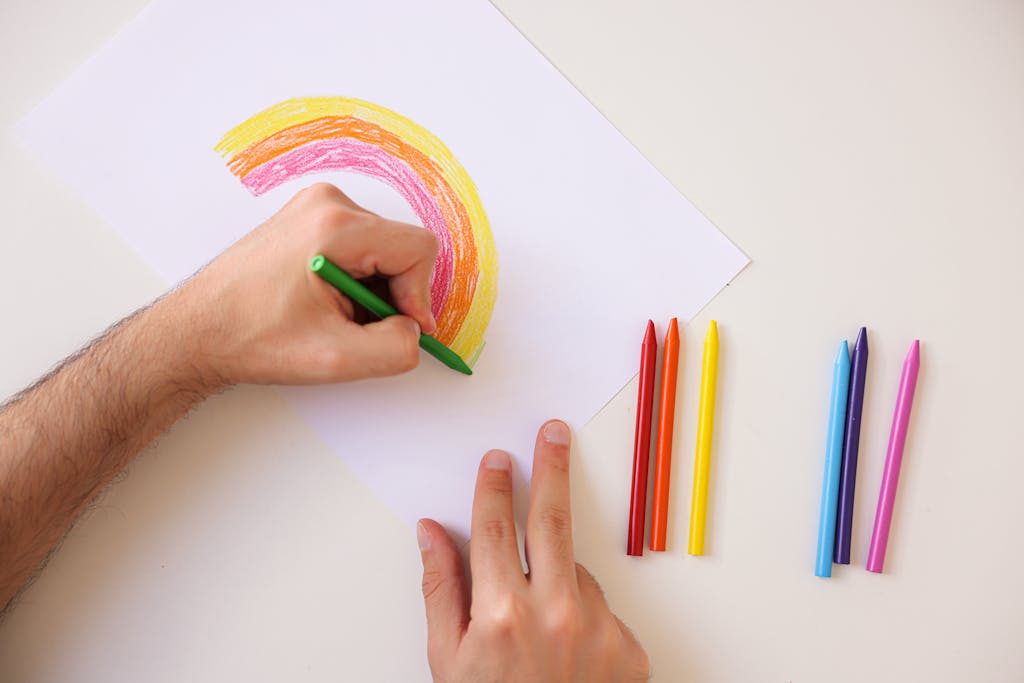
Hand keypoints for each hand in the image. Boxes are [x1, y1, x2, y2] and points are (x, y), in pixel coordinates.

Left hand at [174, 182, 438, 384]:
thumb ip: (397, 347)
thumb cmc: (251, 338)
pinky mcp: (308, 221)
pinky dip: (355, 282)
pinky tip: (325, 305)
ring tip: (334, 318)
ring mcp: (315, 208)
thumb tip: (416, 331)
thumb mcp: (336, 358)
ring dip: (372, 292)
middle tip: (355, 329)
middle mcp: (327, 203)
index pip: (418, 249)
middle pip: (400, 248)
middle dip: (391, 295)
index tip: (397, 327)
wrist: (197, 332)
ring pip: (382, 250)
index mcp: (336, 225)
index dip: (418, 295)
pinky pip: (360, 249)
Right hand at [417, 421, 649, 681]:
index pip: (495, 525)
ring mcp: (599, 628)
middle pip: (553, 517)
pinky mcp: (629, 646)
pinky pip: (602, 608)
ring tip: (541, 626)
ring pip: (577, 571)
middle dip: (551, 467)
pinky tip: (567, 651)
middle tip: (554, 434)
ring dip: (559, 577)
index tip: (497, 460)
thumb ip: (441, 588)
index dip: (493, 487)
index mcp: (502, 613)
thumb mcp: (447, 660)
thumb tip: (431, 532)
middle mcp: (555, 612)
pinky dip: (583, 615)